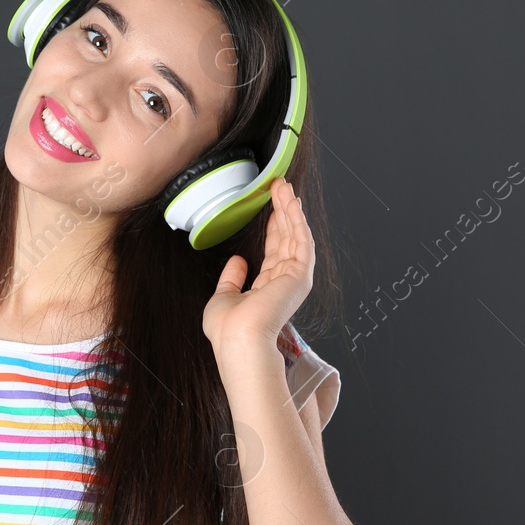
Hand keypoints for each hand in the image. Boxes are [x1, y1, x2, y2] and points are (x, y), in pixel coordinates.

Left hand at [203, 176, 314, 351]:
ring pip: (295, 235)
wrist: (238, 338)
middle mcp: (284, 282)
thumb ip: (232, 278)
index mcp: (267, 288)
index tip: (270, 206)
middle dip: (283, 211)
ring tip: (283, 186)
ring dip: (290, 209)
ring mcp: (295, 278)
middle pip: (287, 238)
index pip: (274, 250)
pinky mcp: (301, 274)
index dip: (274, 226)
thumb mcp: (223, 297)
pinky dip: (297, 219)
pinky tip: (291, 202)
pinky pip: (302, 240)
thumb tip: (238, 261)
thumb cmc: (228, 328)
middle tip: (279, 187)